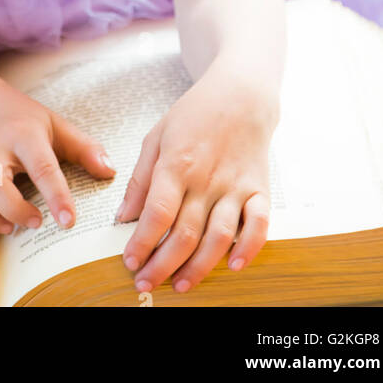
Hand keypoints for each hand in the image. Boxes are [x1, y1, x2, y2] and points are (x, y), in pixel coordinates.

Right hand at [0, 80, 115, 234]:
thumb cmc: (23, 121)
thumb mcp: (56, 125)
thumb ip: (84, 148)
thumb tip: (110, 172)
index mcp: (23, 134)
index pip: (42, 165)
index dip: (56, 195)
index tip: (69, 221)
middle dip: (14, 208)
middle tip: (36, 222)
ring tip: (13, 229)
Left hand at [117, 59, 279, 294]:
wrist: (241, 96)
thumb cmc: (195, 115)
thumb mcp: (156, 137)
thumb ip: (140, 179)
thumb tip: (123, 216)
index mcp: (177, 163)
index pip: (157, 212)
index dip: (142, 242)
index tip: (130, 263)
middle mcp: (207, 179)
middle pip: (184, 233)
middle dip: (162, 265)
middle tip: (146, 284)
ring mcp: (236, 186)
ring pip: (218, 237)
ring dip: (198, 268)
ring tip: (180, 286)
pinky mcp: (260, 191)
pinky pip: (259, 226)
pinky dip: (248, 249)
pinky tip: (232, 267)